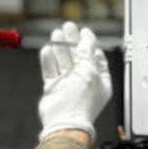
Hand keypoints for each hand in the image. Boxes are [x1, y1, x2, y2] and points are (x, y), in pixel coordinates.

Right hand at [36, 22, 112, 141]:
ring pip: (64, 62)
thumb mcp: (90, 70)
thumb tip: (87, 38)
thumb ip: (87, 52)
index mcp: (100, 79)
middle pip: (78, 56)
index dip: (90, 43)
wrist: (64, 122)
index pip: (96, 57)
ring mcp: (68, 85)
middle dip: (73, 41)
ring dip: (60, 47)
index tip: (84, 32)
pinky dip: (49, 60)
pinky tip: (47, 50)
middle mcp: (85, 81)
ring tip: (56, 34)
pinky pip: (51, 71)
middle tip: (68, 27)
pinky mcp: (54, 89)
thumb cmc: (82, 101)